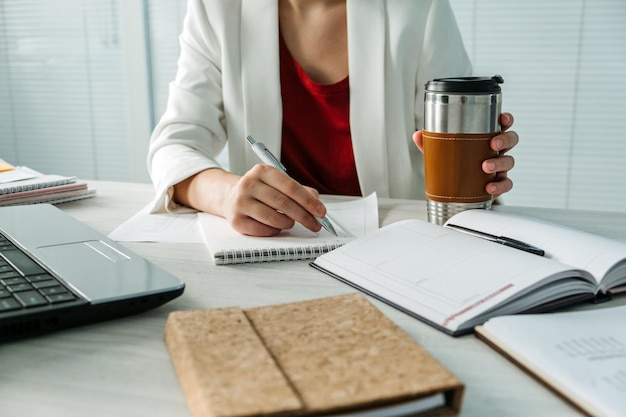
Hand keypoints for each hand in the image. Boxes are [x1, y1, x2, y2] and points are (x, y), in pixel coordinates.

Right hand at [175, 165, 326, 236]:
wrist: (230, 197)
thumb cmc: (261, 191)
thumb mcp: (278, 184)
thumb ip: (300, 191)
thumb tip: (316, 204)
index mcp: (262, 171)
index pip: (290, 187)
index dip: (308, 201)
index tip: (321, 212)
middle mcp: (249, 184)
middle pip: (283, 203)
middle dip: (304, 216)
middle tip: (315, 225)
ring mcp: (240, 202)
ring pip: (274, 219)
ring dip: (288, 224)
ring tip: (290, 222)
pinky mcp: (236, 220)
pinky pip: (263, 230)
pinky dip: (275, 231)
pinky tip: (275, 226)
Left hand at [412, 112, 517, 197]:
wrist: (456, 192)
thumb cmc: (455, 165)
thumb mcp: (442, 152)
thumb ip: (431, 143)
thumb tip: (418, 135)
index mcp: (486, 138)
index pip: (502, 124)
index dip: (506, 119)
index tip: (502, 119)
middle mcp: (496, 151)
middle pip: (511, 139)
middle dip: (504, 139)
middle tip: (493, 143)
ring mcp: (499, 167)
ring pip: (509, 161)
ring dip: (499, 163)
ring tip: (485, 167)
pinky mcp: (497, 184)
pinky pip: (506, 184)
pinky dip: (500, 186)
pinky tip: (489, 187)